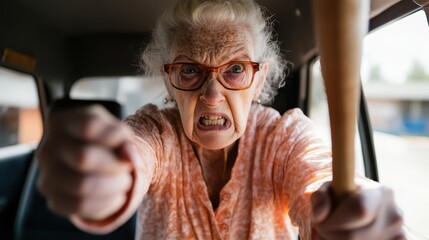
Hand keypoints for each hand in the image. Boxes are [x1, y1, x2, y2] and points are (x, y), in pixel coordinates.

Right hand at [37, 105, 135, 220]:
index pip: (88, 127)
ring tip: (124, 182)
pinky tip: (116, 196)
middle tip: (127, 167)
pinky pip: (79, 206)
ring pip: (81, 186)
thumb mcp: (112, 128)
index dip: (113, 137)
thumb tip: (128, 155)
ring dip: (113, 186)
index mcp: (62, 123)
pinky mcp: (54, 198)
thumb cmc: (102, 139)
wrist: (85, 157)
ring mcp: (47, 175)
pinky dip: (105, 203)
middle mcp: (49, 149)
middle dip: (115, 165)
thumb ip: (122, 136)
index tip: (125, 144)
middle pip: (84, 157)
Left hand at [311, 181, 404, 239]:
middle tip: (323, 230)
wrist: (368, 209)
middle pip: (353, 236)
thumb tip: (320, 216)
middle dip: (330, 235)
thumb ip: (320, 197)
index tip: (321, 222)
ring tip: (334, 233)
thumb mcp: (329, 189)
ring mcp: (398, 235)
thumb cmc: (344, 197)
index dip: (335, 220)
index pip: (359, 209)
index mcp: (380, 193)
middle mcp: (394, 215)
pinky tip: (347, 239)